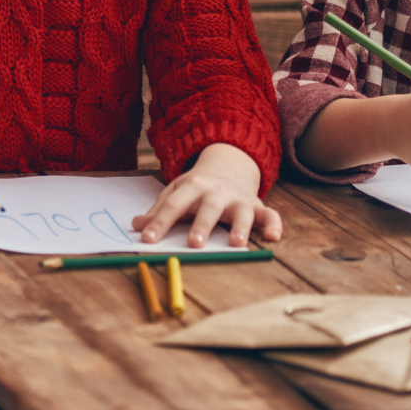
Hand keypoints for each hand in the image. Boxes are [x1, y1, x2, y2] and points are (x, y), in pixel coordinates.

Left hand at [132, 143, 281, 245]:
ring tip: (236, 243)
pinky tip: (273, 238)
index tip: (147, 239)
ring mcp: (238, 199)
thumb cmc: (198, 187)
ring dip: (240, 227)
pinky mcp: (257, 206)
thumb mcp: (176, 191)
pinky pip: (270, 215)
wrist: (229, 165)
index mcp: (193, 186)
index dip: (160, 222)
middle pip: (208, 209)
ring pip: (241, 213)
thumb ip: (159, 209)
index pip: (174, 205)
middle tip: (193, 244)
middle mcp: (217, 192)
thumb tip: (136, 226)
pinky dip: (274, 225)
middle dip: (202, 225)